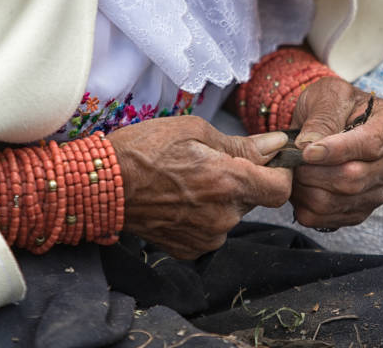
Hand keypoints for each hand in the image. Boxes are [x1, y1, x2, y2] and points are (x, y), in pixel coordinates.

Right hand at [108, 116, 291, 259]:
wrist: (102, 186)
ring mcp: (206, 237)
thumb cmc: (143, 151)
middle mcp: (222, 216)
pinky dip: (206, 215)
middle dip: (245, 181)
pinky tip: (182, 200)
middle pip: (255, 200)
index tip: (268, 162)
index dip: (281, 174)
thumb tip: (275, 145)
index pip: (281, 189)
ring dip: (224, 199)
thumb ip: (241, 144)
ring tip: (191, 182)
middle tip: (214, 164)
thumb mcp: (194, 131)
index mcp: (227, 182)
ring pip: (233, 215)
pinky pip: (213, 230)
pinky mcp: (190, 249)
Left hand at [289, 77, 382, 228]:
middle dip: (315, 172)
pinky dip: (306, 206)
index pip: (370, 144)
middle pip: (355, 178)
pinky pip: (331, 219)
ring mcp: (381, 189)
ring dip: (307, 190)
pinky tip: (299, 188)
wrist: (329, 123)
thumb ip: (321, 117)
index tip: (306, 151)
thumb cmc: (333, 104)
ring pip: (340, 201)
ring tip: (293, 172)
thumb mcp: (327, 95)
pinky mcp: (362, 210)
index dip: (336, 151)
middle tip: (292, 161)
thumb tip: (309, 145)